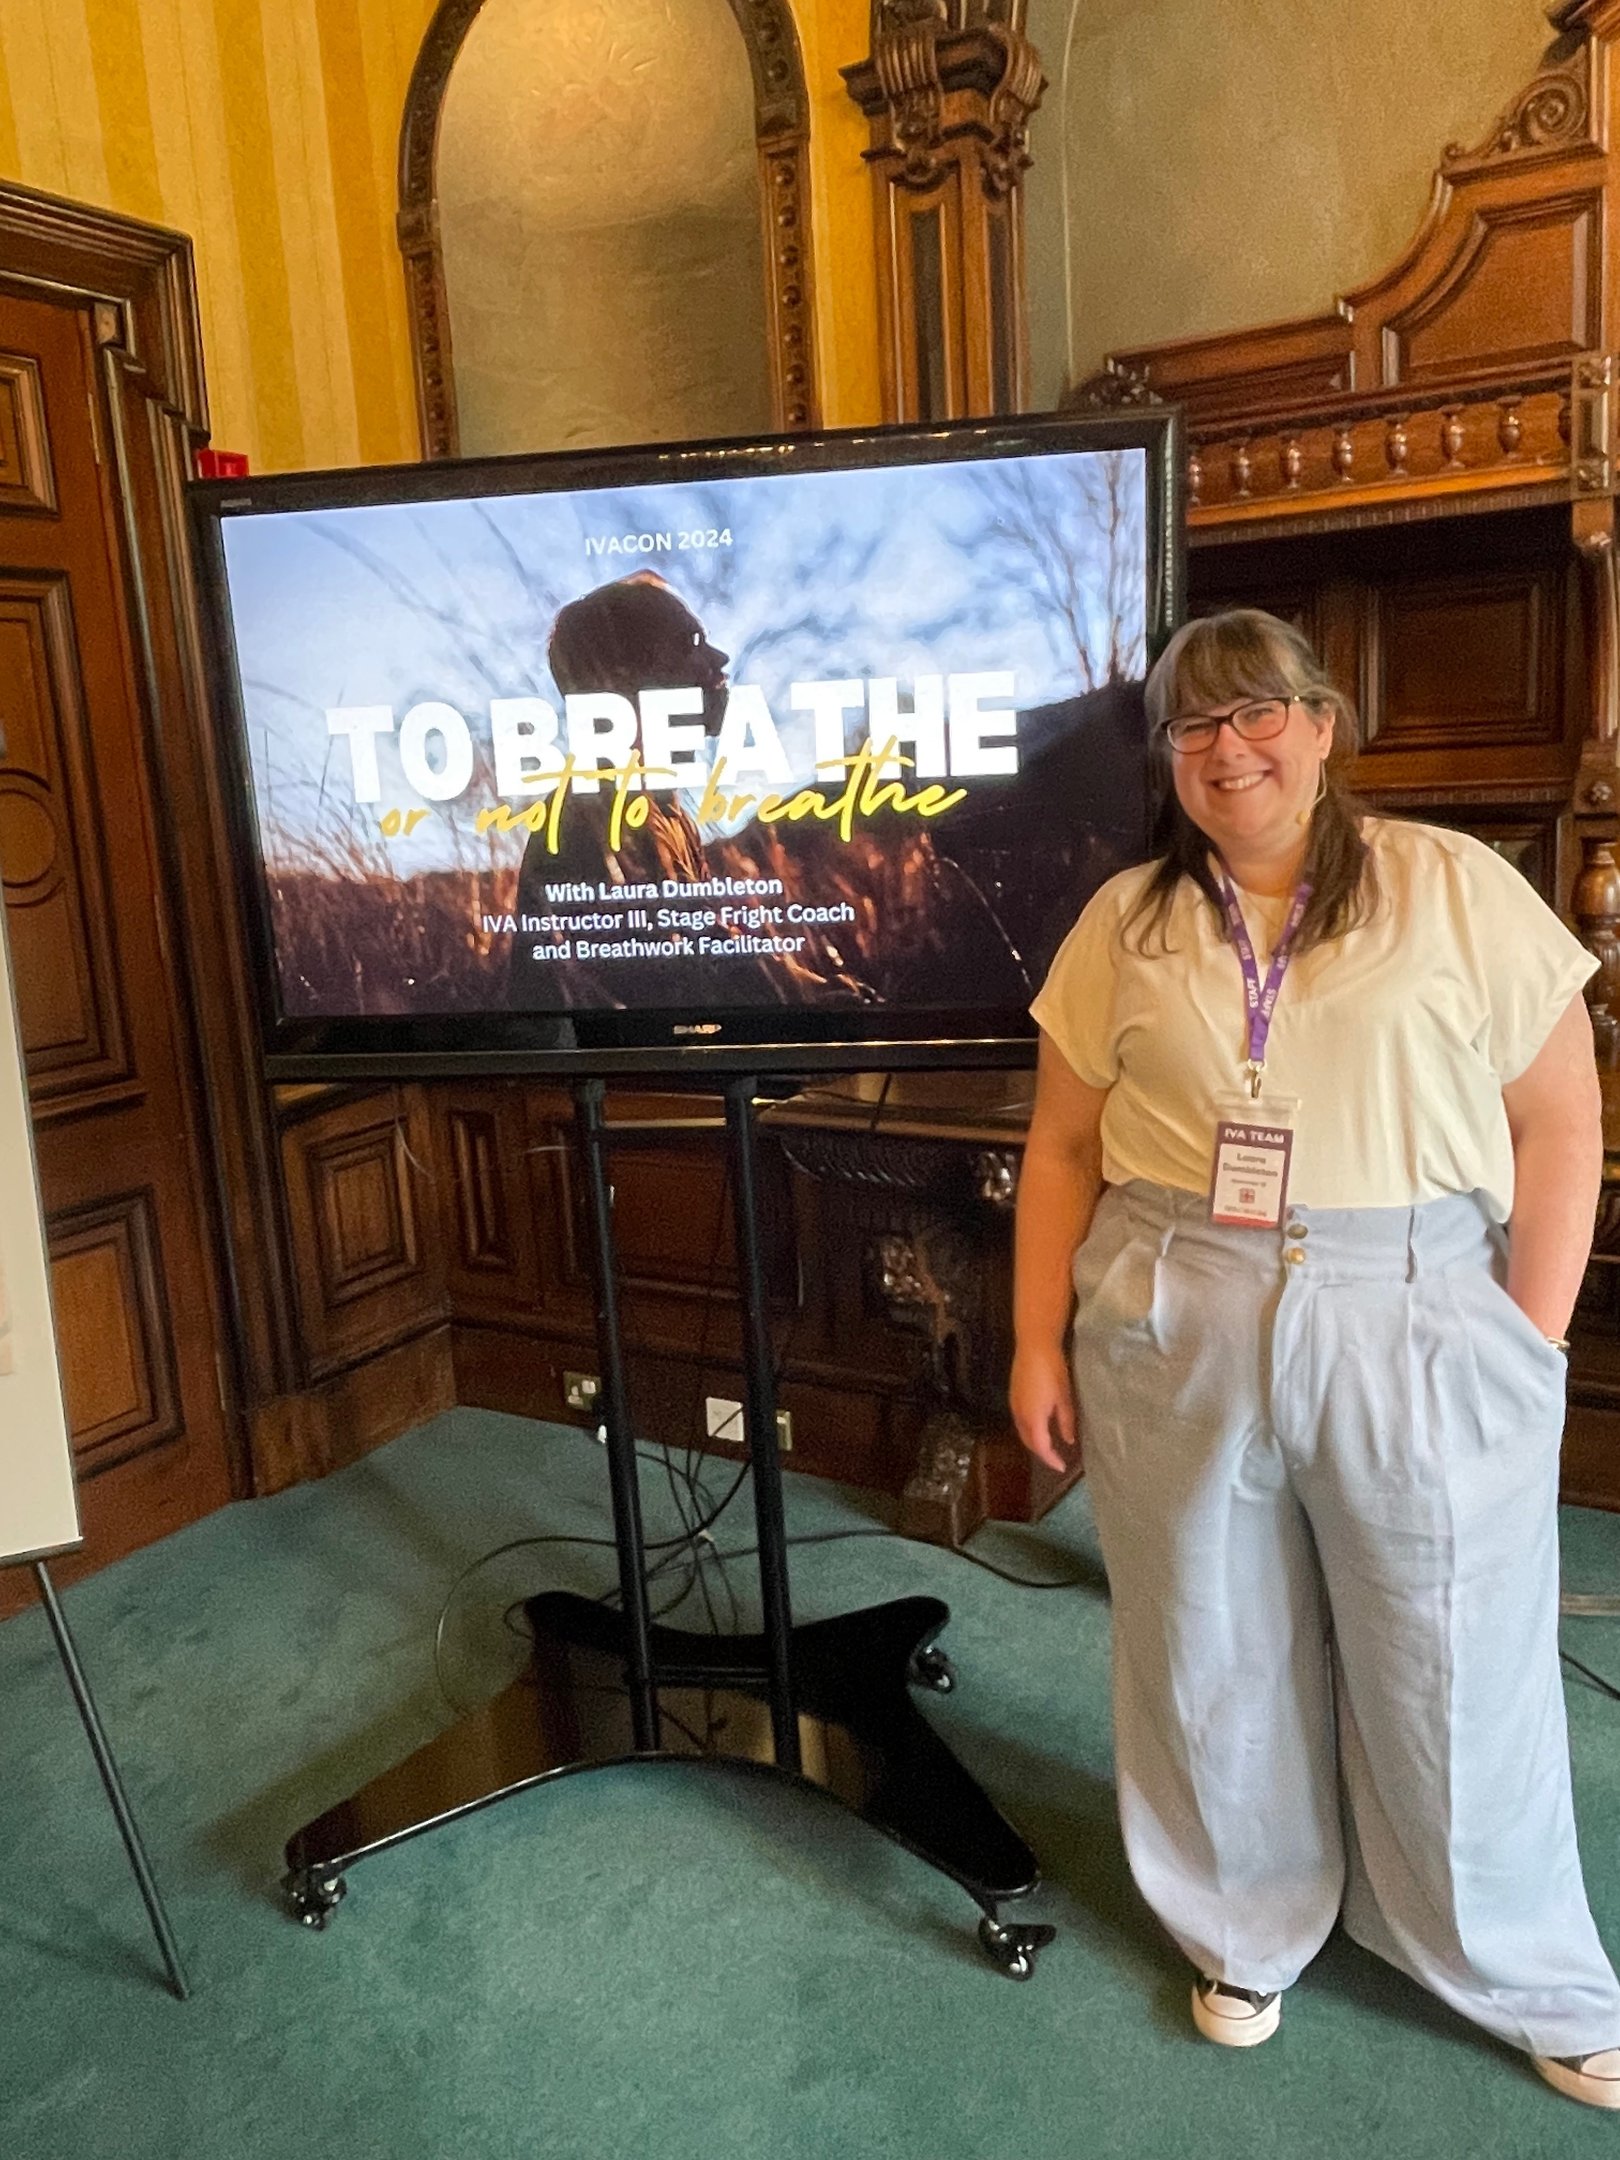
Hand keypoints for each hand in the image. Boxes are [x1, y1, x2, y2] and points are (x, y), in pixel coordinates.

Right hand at [1009, 1341, 1078, 1473]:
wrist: (1034, 1345)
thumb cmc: (1053, 1370)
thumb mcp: (1064, 1398)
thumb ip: (1066, 1422)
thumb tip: (1069, 1441)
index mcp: (1033, 1418)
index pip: (1040, 1447)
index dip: (1051, 1459)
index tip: (1062, 1468)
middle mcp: (1020, 1415)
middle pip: (1028, 1442)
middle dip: (1042, 1453)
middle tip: (1056, 1459)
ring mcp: (1014, 1405)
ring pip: (1022, 1432)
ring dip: (1034, 1442)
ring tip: (1050, 1446)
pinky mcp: (1013, 1397)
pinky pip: (1020, 1421)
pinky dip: (1030, 1430)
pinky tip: (1040, 1427)